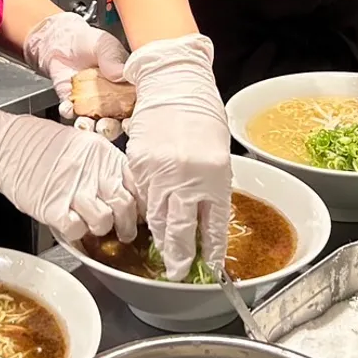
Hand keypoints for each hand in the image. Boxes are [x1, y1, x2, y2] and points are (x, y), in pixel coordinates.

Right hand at [0, 105, 137, 243]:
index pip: (138, 184)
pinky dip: (76, 232)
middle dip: (129, 225)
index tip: (144, 214)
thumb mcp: (84, 145)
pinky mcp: (52, 207)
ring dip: (101, 229)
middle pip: (126, 207)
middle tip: (125, 231)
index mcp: (105, 156)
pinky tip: (71, 224)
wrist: (7, 146)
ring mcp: (73, 190)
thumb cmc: (43, 145)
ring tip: (94, 226)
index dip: (144, 203)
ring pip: (104, 222)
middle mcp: (93, 172)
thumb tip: (128, 190)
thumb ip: (106, 166)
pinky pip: (76, 230)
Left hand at [24, 11, 130, 138]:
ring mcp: (89, 104)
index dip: (133, 116)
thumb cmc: (89, 42)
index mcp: (125, 88)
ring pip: (93, 123)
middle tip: (106, 126)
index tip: (130, 120)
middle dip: (111, 128)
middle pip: (115, 121)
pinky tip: (68, 107)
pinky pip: (69, 114)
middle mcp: (109, 100)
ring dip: (90, 127)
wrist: (61, 39)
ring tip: (87, 124)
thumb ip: (115, 60)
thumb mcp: (106, 46)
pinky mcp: (70, 103)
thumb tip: (122, 74)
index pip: (133, 106)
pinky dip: (68, 113)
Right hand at [122, 35, 230, 281]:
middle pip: (181, 230)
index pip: (213, 224)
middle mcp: (186, 178)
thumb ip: (212, 187)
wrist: (173, 85)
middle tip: (180, 273)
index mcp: (214, 176)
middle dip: (181, 256)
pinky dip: (149, 212)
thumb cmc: (202, 115)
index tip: (212, 268)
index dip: (211, 250)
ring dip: (163, 241)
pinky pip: (144, 198)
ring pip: (159, 219)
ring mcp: (159, 173)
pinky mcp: (139, 167)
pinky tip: (152, 224)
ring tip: (167, 257)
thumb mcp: (219, 155)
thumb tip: (205, 218)